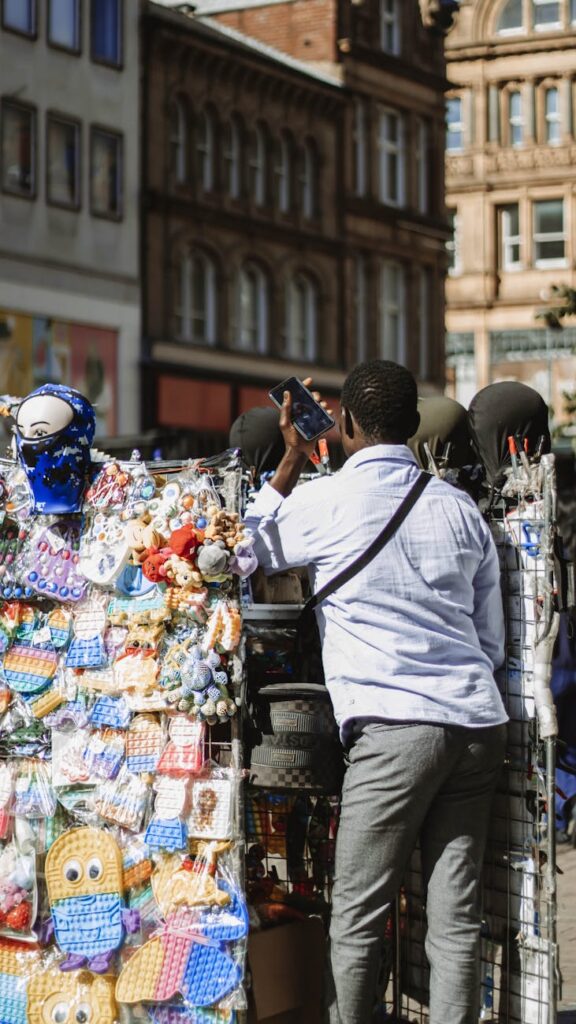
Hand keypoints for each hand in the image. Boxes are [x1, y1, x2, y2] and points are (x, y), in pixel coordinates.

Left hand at [270, 378, 332, 496]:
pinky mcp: (318, 424)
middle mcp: (303, 412)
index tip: (309, 381)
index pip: (298, 395)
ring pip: (319, 406)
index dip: (304, 386)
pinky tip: (328, 413)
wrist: (299, 452)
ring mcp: (311, 418)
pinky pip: (325, 416)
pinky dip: (328, 413)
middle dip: (315, 396)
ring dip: (322, 404)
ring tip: (322, 407)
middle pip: (311, 399)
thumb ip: (285, 409)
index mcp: (294, 410)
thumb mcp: (285, 423)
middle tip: (316, 399)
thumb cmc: (290, 439)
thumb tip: (287, 394)